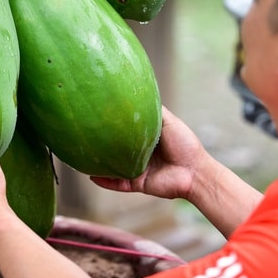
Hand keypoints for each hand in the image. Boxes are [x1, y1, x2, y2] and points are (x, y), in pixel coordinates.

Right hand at [91, 106, 206, 200]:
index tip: (99, 114)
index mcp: (146, 139)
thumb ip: (154, 110)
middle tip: (85, 134)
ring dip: (100, 164)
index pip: (126, 130)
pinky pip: (118, 183)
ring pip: (114, 167)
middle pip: (117, 149)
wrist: (194, 171)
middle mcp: (140, 154)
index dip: (114, 124)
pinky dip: (106, 181)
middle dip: (103, 144)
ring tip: (82, 157)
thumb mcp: (168, 121)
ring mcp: (137, 169)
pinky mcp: (137, 183)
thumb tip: (139, 93)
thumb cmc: (185, 143)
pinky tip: (92, 175)